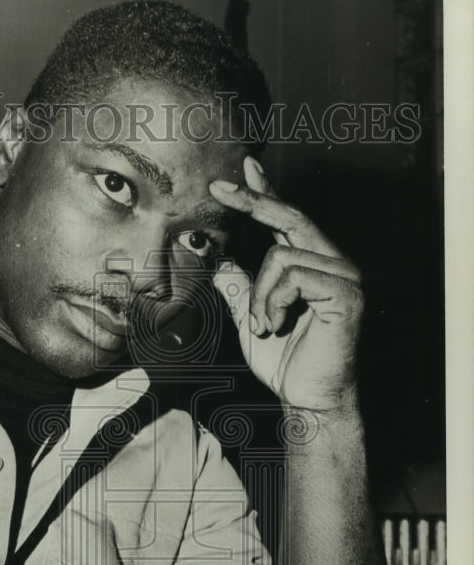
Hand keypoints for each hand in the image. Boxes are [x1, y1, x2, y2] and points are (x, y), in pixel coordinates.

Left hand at [209, 156, 362, 414]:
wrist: (307, 397)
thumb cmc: (285, 360)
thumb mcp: (251, 318)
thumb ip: (240, 289)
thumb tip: (223, 262)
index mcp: (311, 264)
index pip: (287, 219)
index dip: (266, 192)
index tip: (246, 167)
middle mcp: (332, 262)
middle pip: (289, 217)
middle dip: (252, 199)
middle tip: (218, 188)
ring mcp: (344, 276)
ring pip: (281, 255)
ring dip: (259, 294)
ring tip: (263, 324)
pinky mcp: (346, 293)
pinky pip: (293, 275)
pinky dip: (273, 301)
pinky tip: (276, 324)